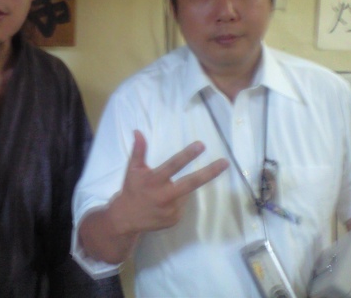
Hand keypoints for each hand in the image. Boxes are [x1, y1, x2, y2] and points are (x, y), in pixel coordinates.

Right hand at [109, 130, 227, 234]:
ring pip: (186, 193)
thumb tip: (138, 131)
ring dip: (181, 188)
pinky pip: (181, 205)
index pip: (174, 165)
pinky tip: (164, 202)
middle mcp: (164, 195)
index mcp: (154, 180)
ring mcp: (171, 210)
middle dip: (210, 172)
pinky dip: (177, 200)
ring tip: (164, 190)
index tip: (201, 145)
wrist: (126, 218)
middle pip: (192, 183)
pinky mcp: (175, 219)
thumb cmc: (131, 189)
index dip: (187, 155)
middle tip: (225, 162)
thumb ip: (138, 151)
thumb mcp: (132, 169)